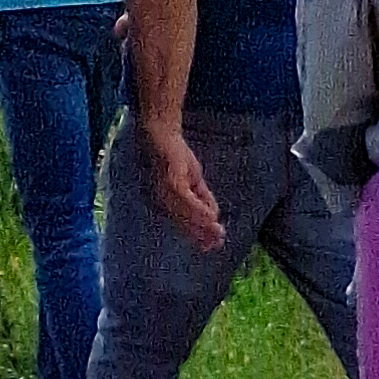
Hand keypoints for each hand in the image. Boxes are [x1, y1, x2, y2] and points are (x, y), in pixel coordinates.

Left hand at [144, 125, 222, 248]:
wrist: (162, 132)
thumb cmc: (175, 155)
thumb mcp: (192, 180)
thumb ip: (201, 198)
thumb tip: (214, 217)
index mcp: (164, 202)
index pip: (182, 224)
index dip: (197, 235)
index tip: (213, 246)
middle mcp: (160, 200)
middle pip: (182, 223)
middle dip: (201, 234)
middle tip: (218, 243)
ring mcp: (163, 191)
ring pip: (185, 214)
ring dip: (202, 225)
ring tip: (218, 232)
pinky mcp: (170, 180)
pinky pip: (186, 200)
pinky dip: (199, 210)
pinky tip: (211, 216)